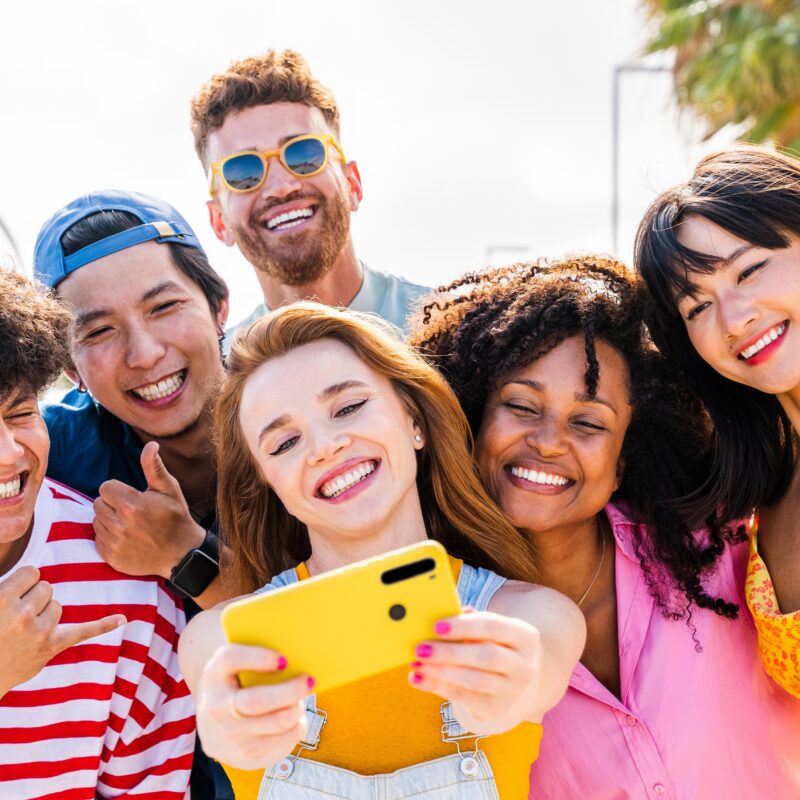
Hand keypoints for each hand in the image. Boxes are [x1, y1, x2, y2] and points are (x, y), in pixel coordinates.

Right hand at [0, 565, 125, 697]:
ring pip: (57, 605)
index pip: (32, 572)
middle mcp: (22, 616)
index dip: (23, 583)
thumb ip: (8, 584)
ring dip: (44, 614)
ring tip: (21, 633)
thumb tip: (29, 571)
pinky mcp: (52, 647)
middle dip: (33, 599)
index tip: (12, 596)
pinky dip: (103, 625)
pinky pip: (83, 631)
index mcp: (2, 599)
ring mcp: (39, 633)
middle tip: (12, 621)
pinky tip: (123, 618)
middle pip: (47, 588)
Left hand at [94, 441, 204, 577]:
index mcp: (132, 504)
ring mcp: (114, 542)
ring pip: (96, 520)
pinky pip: (98, 539)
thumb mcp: (169, 489)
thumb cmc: (176, 517)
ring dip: (109, 519)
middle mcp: (119, 524)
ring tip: (129, 523)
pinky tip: (126, 537)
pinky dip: (108, 536)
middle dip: (112, 503)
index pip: (106, 487)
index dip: (119, 490)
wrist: (182, 553)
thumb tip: (151, 444)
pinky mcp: (111, 557)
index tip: (133, 496)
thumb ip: (154, 467)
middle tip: (132, 510)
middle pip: (98, 503)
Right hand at [196, 644, 313, 768]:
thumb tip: (297, 647)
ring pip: (277, 723)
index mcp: (214, 674)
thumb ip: (256, 654)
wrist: (211, 727)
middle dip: (290, 690)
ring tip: (300, 701)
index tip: (284, 660)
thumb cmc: (235, 684)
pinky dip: (296, 728)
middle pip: (257, 701)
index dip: (259, 658)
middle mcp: (216, 707)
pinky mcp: (246, 757)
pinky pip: (283, 742)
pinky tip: (294, 719)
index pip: (231, 659)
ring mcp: (229, 736)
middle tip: (308, 681)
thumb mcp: (235, 666)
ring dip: (296, 709)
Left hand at [408, 611, 542, 734]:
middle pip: (485, 656)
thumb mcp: (489, 630)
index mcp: (524, 635)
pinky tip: (420, 678)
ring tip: (417, 664)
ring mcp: (514, 690)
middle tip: (421, 648)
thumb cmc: (495, 644)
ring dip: (441, 672)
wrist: (518, 679)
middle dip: (450, 653)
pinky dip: (439, 688)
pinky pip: (466, 699)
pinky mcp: (498, 709)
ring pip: (475, 680)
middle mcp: (524, 664)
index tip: (436, 626)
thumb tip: (437, 622)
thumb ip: (467, 622)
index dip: (464, 626)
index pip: (493, 626)